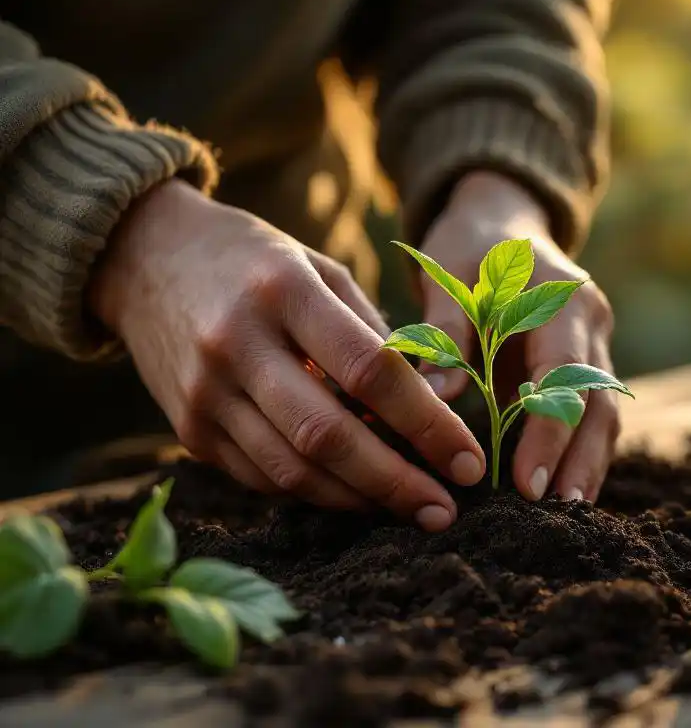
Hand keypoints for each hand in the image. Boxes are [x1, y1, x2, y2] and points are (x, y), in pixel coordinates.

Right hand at [89, 180, 484, 530]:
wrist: (144, 257)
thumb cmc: (254, 260)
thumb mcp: (319, 269)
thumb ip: (370, 334)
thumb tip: (428, 406)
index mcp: (285, 291)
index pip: (370, 371)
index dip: (427, 424)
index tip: (469, 460)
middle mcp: (237, 344)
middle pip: (328, 435)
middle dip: (396, 482)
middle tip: (445, 510)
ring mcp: (204, 392)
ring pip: (292, 471)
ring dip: (360, 500)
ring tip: (409, 508)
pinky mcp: (188, 428)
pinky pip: (261, 477)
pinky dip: (315, 494)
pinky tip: (354, 494)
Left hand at [418, 172, 619, 502]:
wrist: (502, 219)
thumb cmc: (468, 246)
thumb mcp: (449, 275)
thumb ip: (446, 331)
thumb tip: (438, 399)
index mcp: (561, 297)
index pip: (564, 374)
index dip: (549, 432)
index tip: (528, 483)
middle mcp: (590, 321)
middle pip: (599, 402)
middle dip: (580, 461)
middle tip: (557, 515)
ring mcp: (594, 342)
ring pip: (603, 412)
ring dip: (587, 463)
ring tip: (567, 515)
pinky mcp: (584, 361)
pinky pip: (589, 411)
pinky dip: (578, 450)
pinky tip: (563, 488)